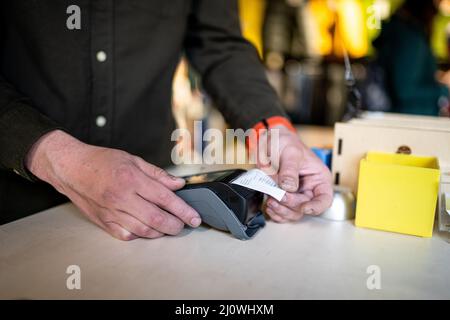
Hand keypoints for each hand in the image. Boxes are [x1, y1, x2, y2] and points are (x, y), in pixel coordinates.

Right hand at [26, 130, 200, 239]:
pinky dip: (140, 235)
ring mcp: (111, 212)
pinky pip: (126, 235)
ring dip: (160, 232)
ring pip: (143, 230)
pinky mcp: (103, 221)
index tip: (194, 217)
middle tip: (184, 225)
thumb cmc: (101, 161)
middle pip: (156, 219)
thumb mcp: (132, 159)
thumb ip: (157, 174)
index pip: (165, 198)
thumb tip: (178, 184)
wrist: (71, 168)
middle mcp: (122, 197)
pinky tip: (146, 229)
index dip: (183, 210)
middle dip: (175, 225)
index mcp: (131, 179)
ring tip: (168, 227)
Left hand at [258, 126, 332, 221]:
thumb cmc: (286, 142)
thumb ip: (289, 169)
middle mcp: (309, 189)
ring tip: (270, 201)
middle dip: (291, 205)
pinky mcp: (282, 197)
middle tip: (277, 196)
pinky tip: (269, 205)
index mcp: (319, 178)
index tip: (304, 208)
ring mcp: (296, 195)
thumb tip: (288, 187)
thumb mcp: (290, 152)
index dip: (316, 207)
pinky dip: (274, 212)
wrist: (271, 141)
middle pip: (305, 208)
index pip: (324, 199)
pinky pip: (281, 212)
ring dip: (281, 211)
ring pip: (292, 213)